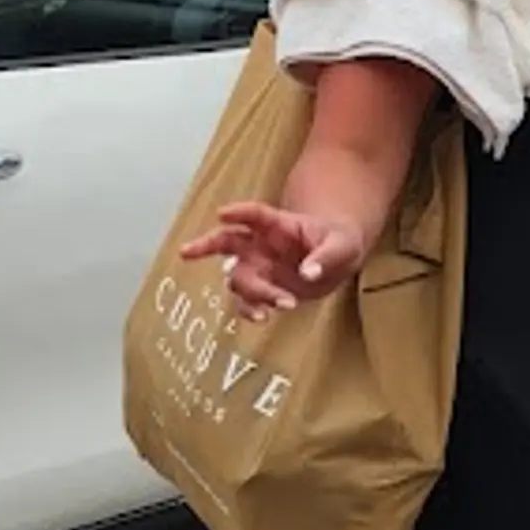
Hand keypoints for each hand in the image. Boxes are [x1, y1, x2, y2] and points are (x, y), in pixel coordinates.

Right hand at [182, 200, 368, 317]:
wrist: (339, 261)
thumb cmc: (339, 242)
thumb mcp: (343, 246)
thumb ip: (326, 257)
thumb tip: (308, 273)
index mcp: (279, 224)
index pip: (255, 215)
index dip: (238, 213)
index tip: (221, 213)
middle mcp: (261, 244)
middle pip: (226, 240)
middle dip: (205, 245)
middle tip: (186, 252)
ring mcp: (258, 266)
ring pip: (238, 277)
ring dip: (251, 291)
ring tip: (278, 304)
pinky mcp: (262, 288)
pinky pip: (247, 299)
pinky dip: (250, 309)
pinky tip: (262, 317)